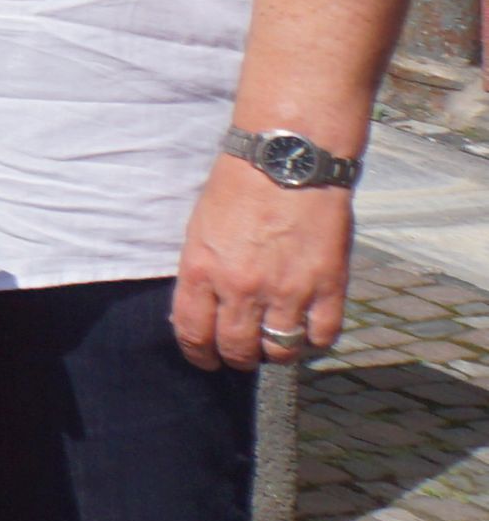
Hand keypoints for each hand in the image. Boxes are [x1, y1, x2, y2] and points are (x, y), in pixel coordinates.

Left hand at [172, 153, 359, 371]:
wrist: (286, 161)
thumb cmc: (237, 189)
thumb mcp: (200, 231)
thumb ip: (201, 274)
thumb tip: (202, 311)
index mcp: (203, 271)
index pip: (193, 334)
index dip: (199, 354)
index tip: (205, 358)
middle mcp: (242, 287)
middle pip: (237, 349)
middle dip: (236, 358)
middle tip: (242, 354)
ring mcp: (288, 290)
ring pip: (281, 350)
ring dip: (276, 353)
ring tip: (275, 343)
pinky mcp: (328, 286)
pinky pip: (322, 336)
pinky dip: (314, 341)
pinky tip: (308, 330)